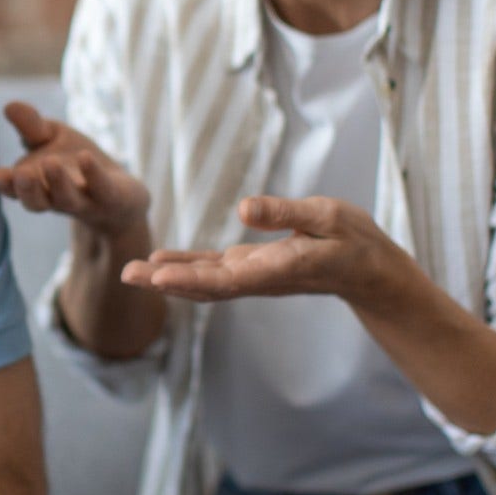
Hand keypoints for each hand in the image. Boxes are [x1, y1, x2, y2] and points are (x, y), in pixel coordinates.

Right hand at [0, 102, 148, 236]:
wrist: (122, 196)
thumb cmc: (77, 165)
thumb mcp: (53, 139)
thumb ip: (32, 127)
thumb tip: (9, 105)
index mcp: (37, 186)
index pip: (16, 190)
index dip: (6, 185)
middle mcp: (57, 198)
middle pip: (37, 202)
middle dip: (28, 189)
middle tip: (21, 173)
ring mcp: (85, 201)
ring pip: (68, 199)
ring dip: (58, 182)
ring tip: (50, 162)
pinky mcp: (112, 197)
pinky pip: (102, 189)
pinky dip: (93, 174)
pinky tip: (85, 157)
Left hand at [121, 195, 415, 306]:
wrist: (369, 270)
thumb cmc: (353, 240)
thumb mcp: (328, 216)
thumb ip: (286, 213)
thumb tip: (243, 208)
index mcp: (279, 268)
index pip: (229, 278)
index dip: (192, 278)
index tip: (159, 277)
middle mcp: (261, 278)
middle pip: (206, 286)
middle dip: (165, 282)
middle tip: (126, 275)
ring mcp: (254, 276)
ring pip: (204, 282)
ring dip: (167, 278)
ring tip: (130, 272)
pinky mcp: (252, 269)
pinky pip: (213, 273)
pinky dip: (184, 270)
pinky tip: (159, 264)